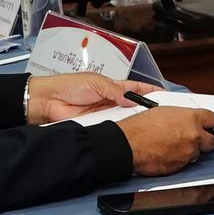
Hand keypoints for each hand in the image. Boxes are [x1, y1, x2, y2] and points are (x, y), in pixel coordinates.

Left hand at [25, 72, 149, 123]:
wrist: (49, 101)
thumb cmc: (69, 86)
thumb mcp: (96, 83)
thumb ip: (115, 91)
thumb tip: (131, 99)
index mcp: (112, 87)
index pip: (136, 89)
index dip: (149, 91)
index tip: (163, 94)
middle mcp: (111, 101)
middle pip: (133, 106)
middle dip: (146, 108)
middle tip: (160, 113)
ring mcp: (105, 114)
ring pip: (125, 118)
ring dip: (134, 120)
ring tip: (149, 123)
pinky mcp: (98, 125)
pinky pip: (113, 127)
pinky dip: (121, 129)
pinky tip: (130, 131)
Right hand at [119, 105, 213, 176]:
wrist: (128, 144)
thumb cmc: (141, 127)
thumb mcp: (164, 112)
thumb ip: (182, 117)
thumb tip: (187, 121)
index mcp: (191, 118)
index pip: (212, 119)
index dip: (208, 123)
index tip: (206, 125)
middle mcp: (194, 135)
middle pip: (210, 140)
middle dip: (202, 140)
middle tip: (190, 139)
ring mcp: (188, 152)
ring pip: (197, 153)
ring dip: (189, 151)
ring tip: (172, 147)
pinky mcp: (181, 166)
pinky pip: (185, 164)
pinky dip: (179, 160)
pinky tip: (167, 154)